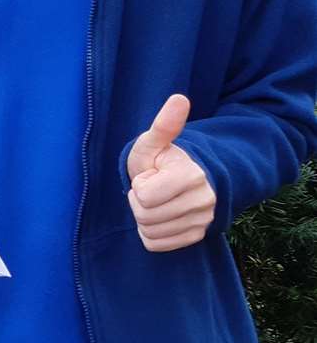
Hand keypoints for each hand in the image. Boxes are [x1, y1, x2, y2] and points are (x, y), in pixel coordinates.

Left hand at [126, 94, 215, 252]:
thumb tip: (179, 98)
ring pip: (151, 232)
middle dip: (139, 202)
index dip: (140, 185)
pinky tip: (161, 216)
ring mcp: (203, 220)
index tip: (151, 175)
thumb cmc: (162, 160)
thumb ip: (164, 125)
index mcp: (191, 175)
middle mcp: (204, 200)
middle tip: (151, 189)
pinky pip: (158, 244)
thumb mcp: (154, 142)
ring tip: (157, 201)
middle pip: (145, 216)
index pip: (144, 196)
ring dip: (145, 218)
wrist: (187, 178)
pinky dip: (152, 234)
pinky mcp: (198, 236)